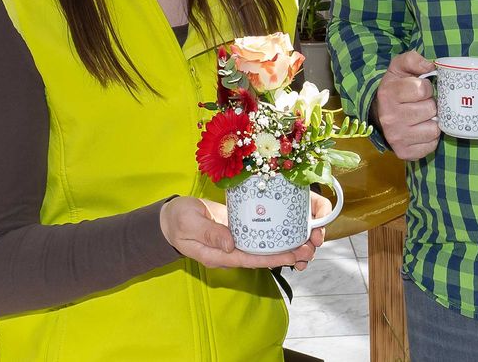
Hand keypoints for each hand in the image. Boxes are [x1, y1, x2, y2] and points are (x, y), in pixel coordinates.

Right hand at [160, 195, 323, 270]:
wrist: (169, 218)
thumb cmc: (177, 220)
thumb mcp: (190, 224)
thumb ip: (209, 233)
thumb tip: (230, 244)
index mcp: (219, 254)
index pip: (250, 259)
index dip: (272, 258)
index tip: (292, 255)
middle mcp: (229, 250)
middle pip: (260, 255)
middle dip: (284, 252)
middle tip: (308, 247)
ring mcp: (232, 241)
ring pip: (261, 245)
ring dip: (281, 242)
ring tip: (304, 237)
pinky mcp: (235, 228)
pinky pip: (255, 233)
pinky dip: (271, 231)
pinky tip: (285, 224)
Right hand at [372, 50, 439, 160]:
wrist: (379, 113)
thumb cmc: (395, 87)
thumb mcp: (400, 67)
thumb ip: (413, 59)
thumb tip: (431, 66)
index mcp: (389, 94)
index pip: (423, 89)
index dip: (427, 88)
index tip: (421, 89)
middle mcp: (390, 118)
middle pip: (430, 109)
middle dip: (431, 104)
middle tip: (422, 104)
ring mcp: (396, 137)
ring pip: (433, 129)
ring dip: (432, 122)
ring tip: (423, 117)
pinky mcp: (404, 152)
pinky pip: (431, 145)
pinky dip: (430, 138)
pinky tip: (421, 130)